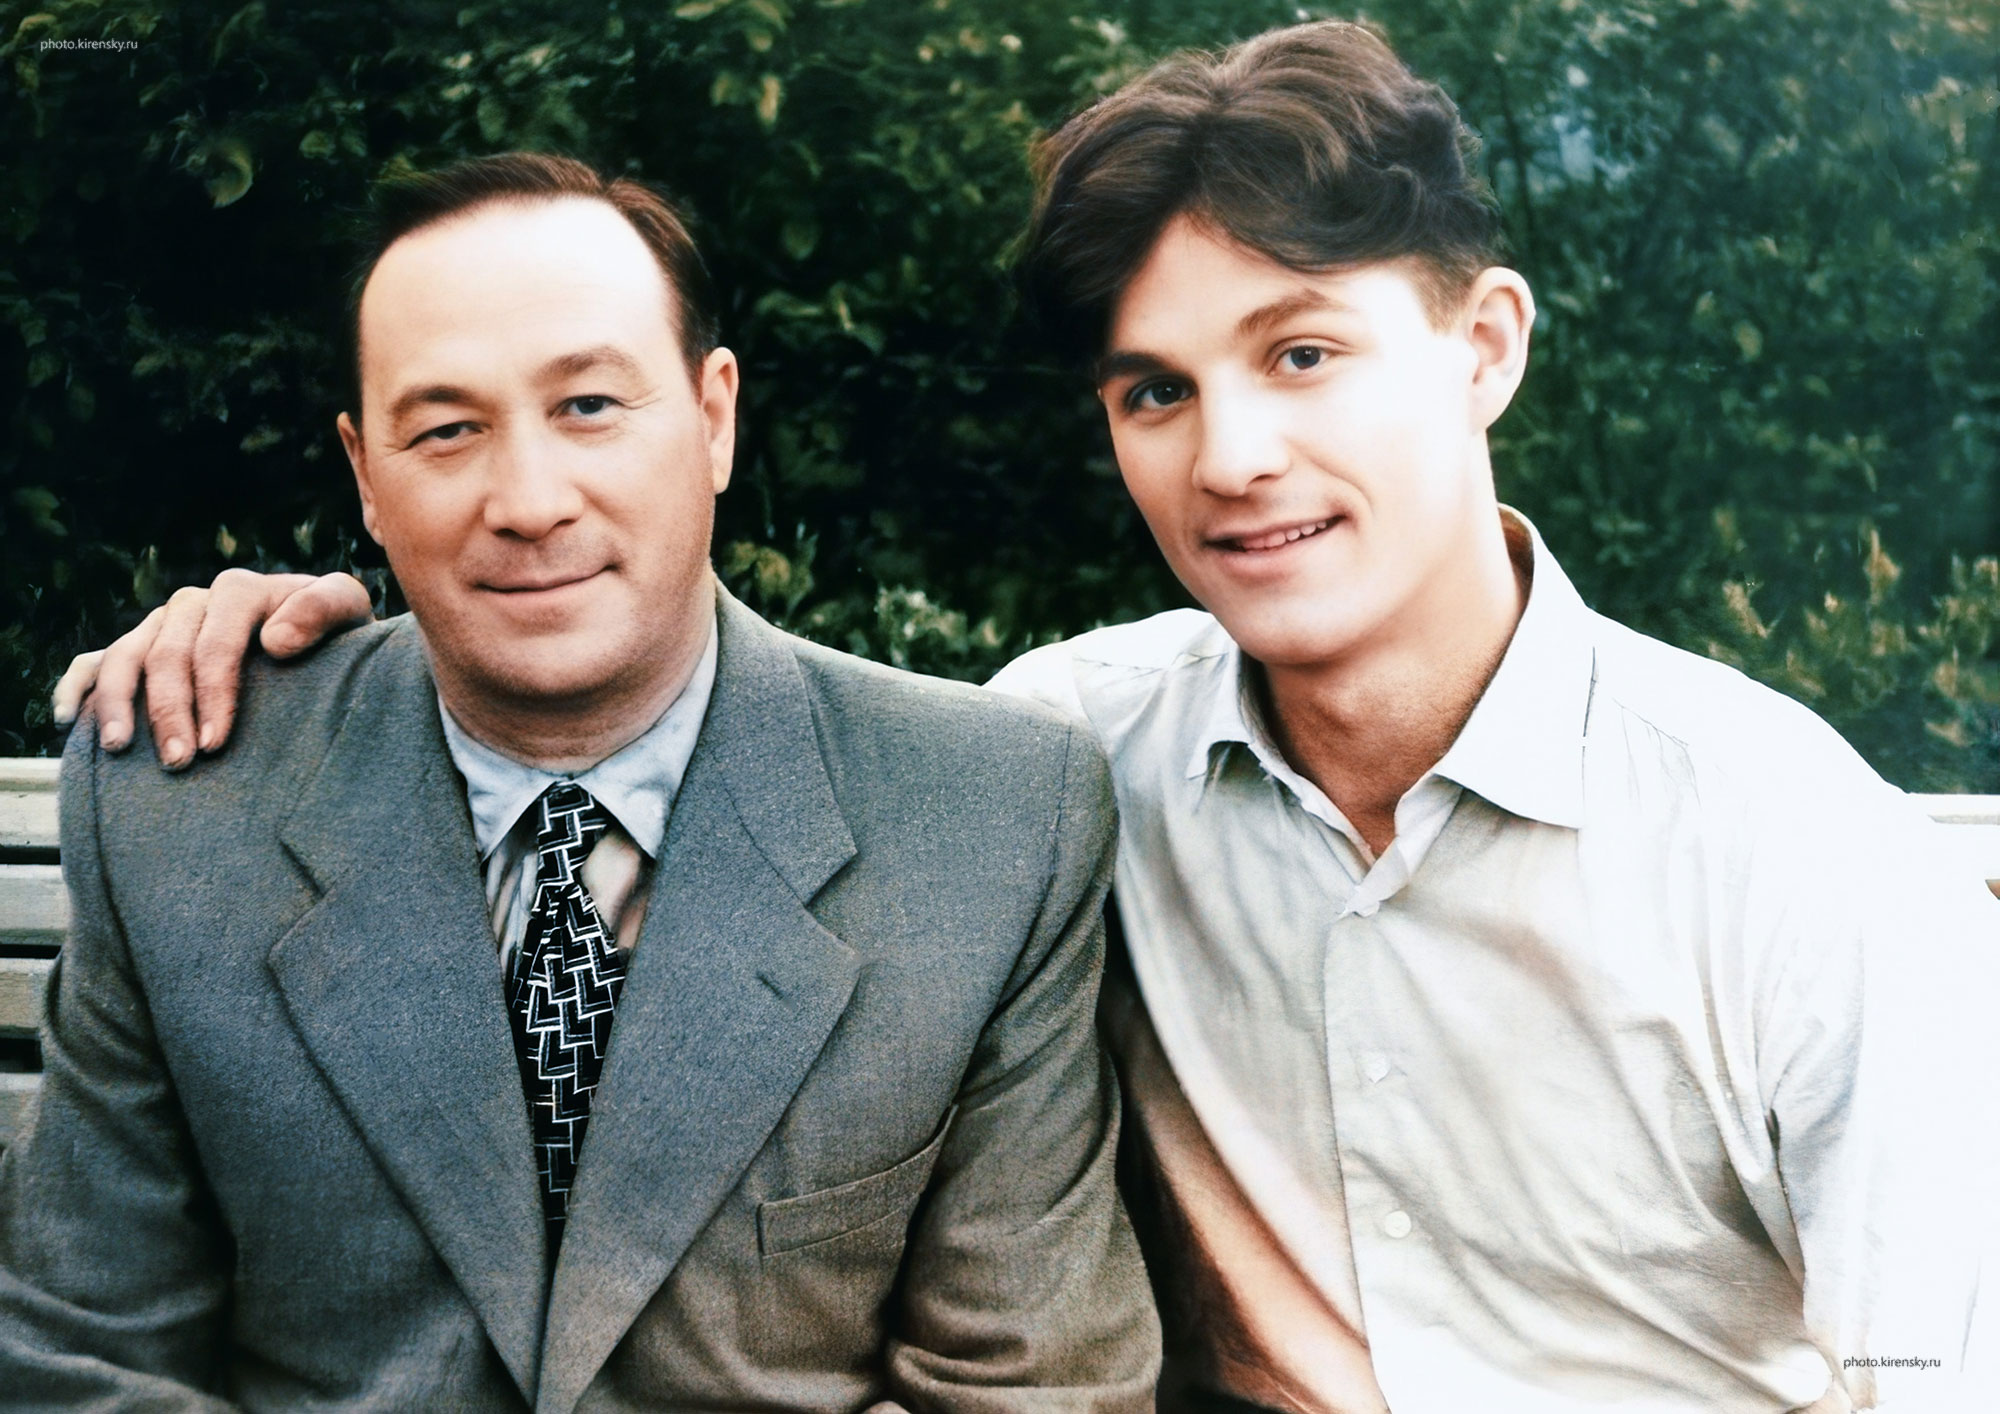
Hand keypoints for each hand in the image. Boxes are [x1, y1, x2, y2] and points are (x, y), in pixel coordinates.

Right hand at [52, 570, 374, 768]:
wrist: (325, 646)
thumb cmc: (339, 634)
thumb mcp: (348, 611)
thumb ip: (323, 609)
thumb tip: (274, 641)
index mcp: (241, 591)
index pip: (216, 641)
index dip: (212, 691)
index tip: (215, 743)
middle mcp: (195, 604)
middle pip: (166, 654)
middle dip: (168, 711)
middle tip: (178, 764)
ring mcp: (163, 625)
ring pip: (125, 656)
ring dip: (117, 703)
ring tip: (120, 749)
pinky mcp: (142, 648)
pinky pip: (96, 660)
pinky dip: (79, 685)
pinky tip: (70, 719)